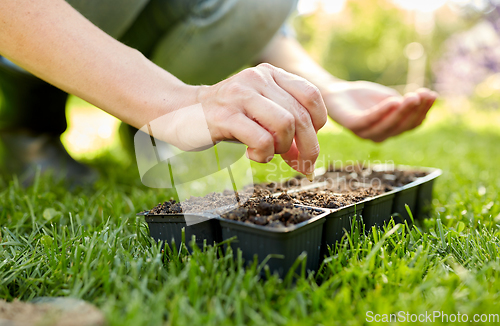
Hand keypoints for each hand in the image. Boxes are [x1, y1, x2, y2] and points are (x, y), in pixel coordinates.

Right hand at [195, 63, 327, 173]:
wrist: (182, 112)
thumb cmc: (227, 117)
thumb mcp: (260, 114)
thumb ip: (286, 127)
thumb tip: (308, 157)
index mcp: (270, 74)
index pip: (311, 95)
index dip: (318, 124)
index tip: (307, 143)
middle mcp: (257, 78)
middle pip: (301, 116)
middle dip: (307, 148)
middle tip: (301, 165)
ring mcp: (240, 95)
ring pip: (286, 125)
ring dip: (282, 149)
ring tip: (267, 152)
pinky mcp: (225, 116)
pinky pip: (262, 140)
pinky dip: (264, 154)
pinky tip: (252, 154)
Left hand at [323, 81, 436, 141]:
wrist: (336, 92)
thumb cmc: (364, 98)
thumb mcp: (389, 99)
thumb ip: (405, 103)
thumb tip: (427, 98)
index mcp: (390, 130)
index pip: (412, 125)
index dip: (423, 111)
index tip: (432, 94)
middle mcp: (379, 136)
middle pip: (402, 127)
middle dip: (415, 111)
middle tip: (423, 94)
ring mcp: (365, 133)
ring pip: (388, 125)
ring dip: (402, 112)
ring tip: (412, 97)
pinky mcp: (352, 125)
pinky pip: (369, 120)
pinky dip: (382, 112)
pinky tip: (392, 101)